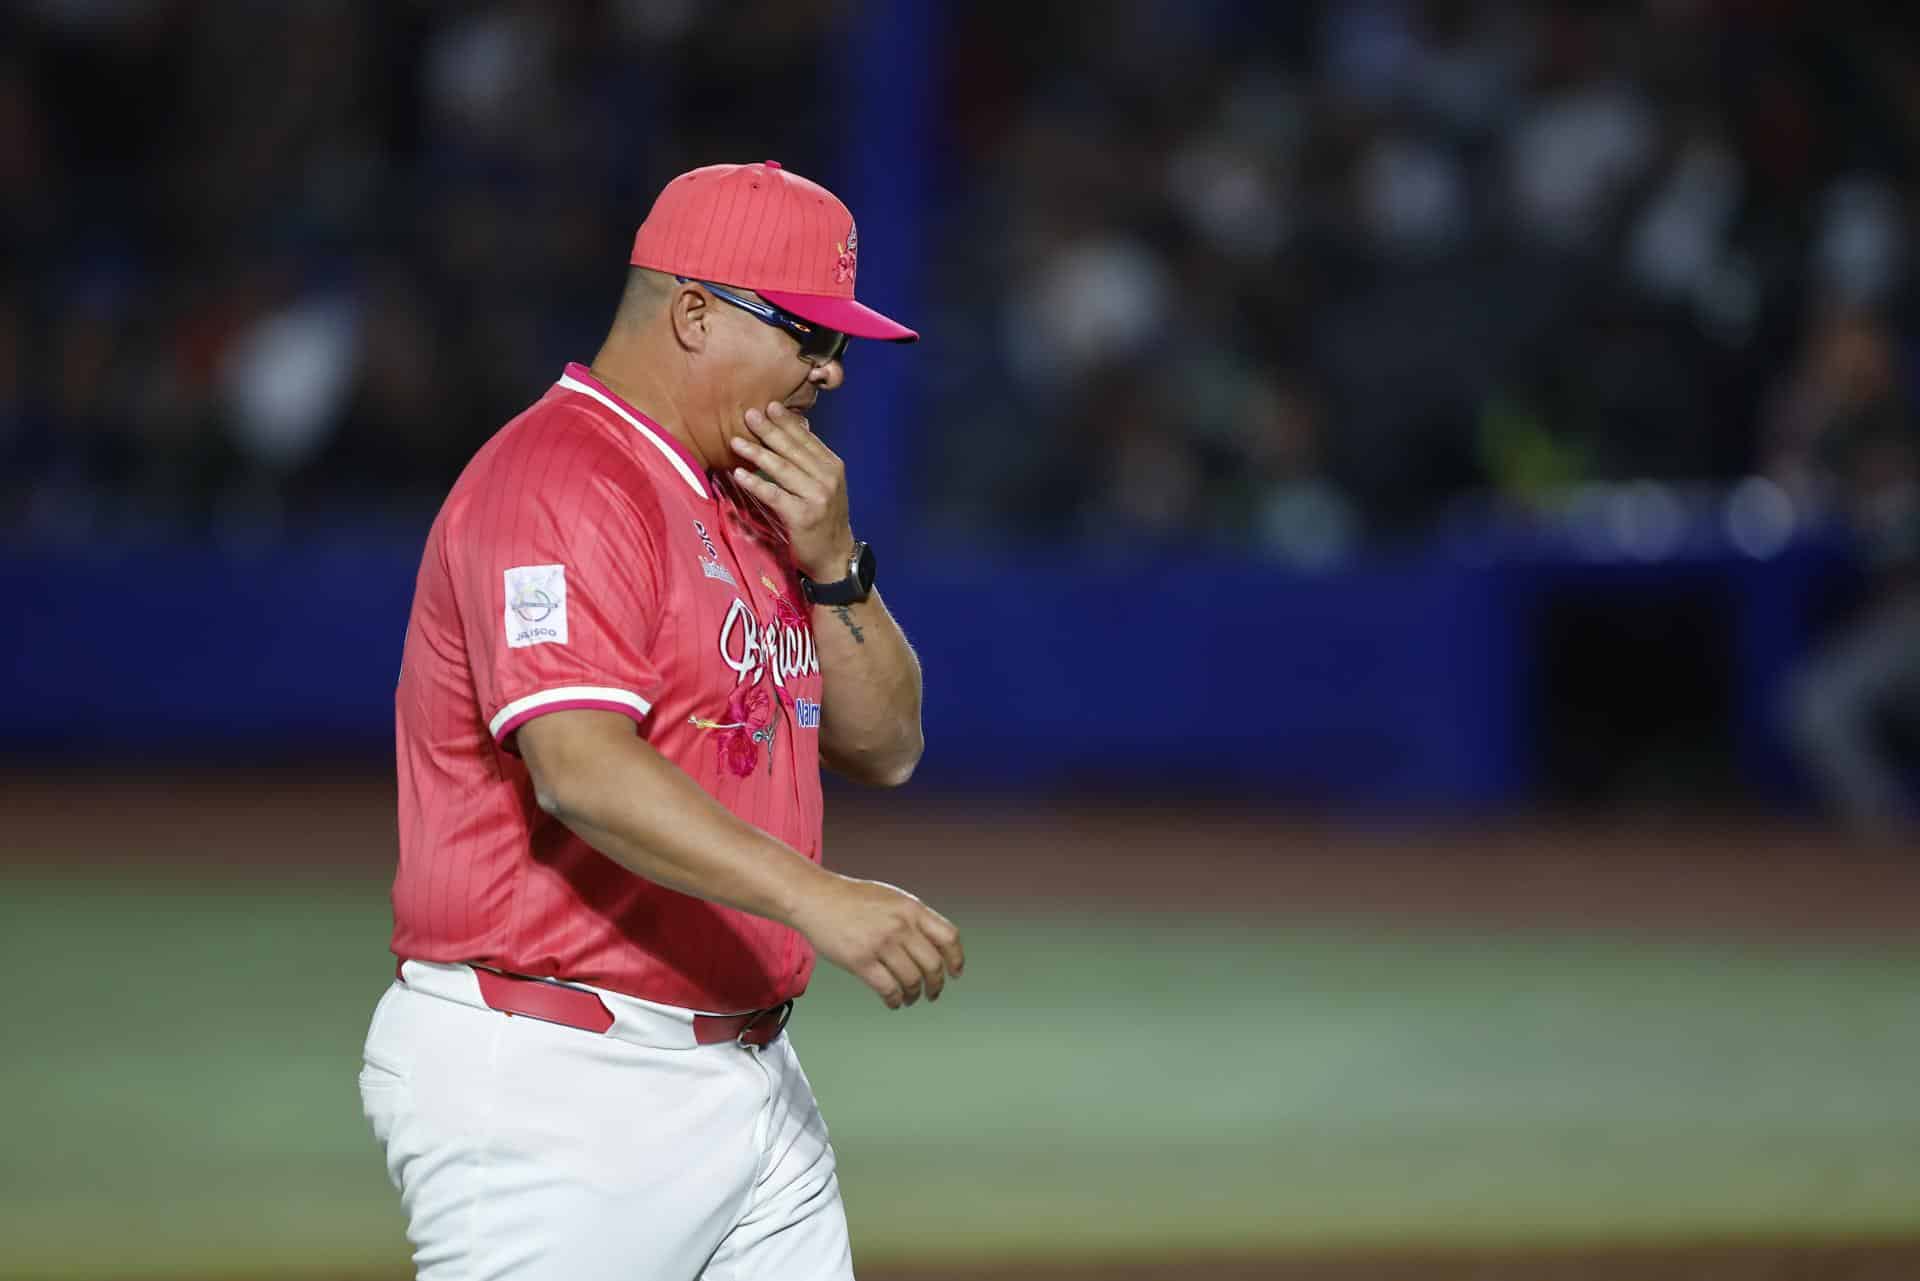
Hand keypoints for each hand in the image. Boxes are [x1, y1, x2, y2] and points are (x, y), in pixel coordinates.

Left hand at [730, 402, 855, 583]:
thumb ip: (810, 460)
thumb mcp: (825, 485)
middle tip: (749, 414)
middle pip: (792, 450)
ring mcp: (816, 497)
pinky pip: (774, 495)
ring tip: (736, 440)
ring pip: (782, 469)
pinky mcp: (802, 516)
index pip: (806, 439)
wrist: (835, 556)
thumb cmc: (824, 518)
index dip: (786, 422)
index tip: (769, 406)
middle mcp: (827, 478)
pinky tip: (740, 474)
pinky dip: (756, 484)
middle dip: (769, 431)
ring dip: (757, 453)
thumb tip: (793, 429)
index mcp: (832, 466)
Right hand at [789, 872, 963, 1008]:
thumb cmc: (852, 899)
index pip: (948, 937)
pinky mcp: (860, 961)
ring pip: (912, 980)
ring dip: (914, 995)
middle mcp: (900, 925)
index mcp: (911, 908)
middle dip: (936, 984)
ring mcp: (880, 943)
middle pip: (933, 964)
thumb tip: (935, 943)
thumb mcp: (892, 898)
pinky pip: (887, 989)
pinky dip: (895, 1001)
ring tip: (909, 998)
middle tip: (933, 993)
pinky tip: (893, 1002)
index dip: (956, 959)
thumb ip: (914, 917)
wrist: (815, 898)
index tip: (955, 973)